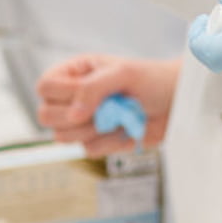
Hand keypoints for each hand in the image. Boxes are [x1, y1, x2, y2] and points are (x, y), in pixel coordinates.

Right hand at [35, 54, 180, 156]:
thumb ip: (93, 88)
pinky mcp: (97, 140)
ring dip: (94, 130)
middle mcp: (75, 96)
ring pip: (64, 137)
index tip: (87, 96)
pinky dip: (110, 142)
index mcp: (77, 72)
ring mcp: (84, 120)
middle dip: (76, 117)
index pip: (45, 86)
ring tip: (118, 116)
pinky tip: (125, 129)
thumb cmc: (153, 80)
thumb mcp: (123, 74)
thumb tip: (72, 114)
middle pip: (45, 116)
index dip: (60, 96)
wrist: (176, 104)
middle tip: (104, 109)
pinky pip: (89, 150)